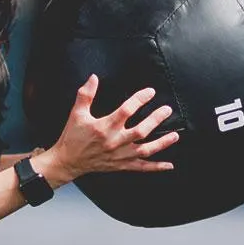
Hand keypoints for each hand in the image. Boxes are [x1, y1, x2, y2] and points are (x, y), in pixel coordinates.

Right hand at [38, 74, 179, 183]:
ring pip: (145, 150)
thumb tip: (94, 78)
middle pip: (140, 130)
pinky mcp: (121, 165)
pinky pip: (141, 167)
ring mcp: (120, 155)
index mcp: (104, 127)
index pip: (126, 110)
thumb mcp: (77, 113)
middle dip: (155, 119)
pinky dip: (156, 167)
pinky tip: (169, 165)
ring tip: (175, 135)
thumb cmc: (73, 136)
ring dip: (162, 143)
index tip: (150, 92)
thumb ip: (85, 94)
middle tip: (167, 110)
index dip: (140, 99)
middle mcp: (114, 141)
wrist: (68, 161)